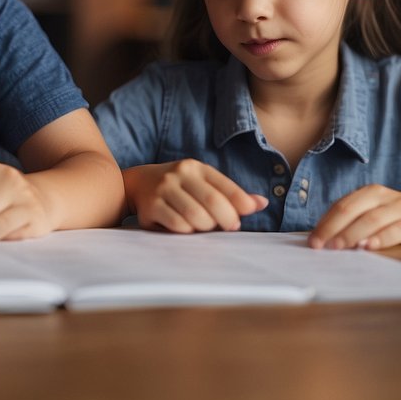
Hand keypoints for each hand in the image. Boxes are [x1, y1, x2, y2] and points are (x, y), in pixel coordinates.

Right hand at [125, 159, 267, 232]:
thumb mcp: (203, 184)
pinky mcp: (151, 206)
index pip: (226, 186)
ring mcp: (164, 189)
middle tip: (229, 228)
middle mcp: (180, 174)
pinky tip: (187, 229)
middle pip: (213, 202)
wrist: (138, 183)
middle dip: (227, 220)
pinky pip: (177, 225)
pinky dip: (187, 232)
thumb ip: (230, 195)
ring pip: (196, 216)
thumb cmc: (180, 188)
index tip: (243, 218)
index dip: (240, 204)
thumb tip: (262, 203)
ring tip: (205, 227)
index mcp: (197, 167)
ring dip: (206, 227)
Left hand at [308, 184, 400, 250]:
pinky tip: (368, 247)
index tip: (312, 241)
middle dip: (333, 229)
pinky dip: (380, 239)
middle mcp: (383, 196)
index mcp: (368, 192)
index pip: (341, 206)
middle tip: (321, 246)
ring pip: (371, 220)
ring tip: (339, 247)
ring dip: (353, 234)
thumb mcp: (373, 212)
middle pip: (352, 211)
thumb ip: (352, 221)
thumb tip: (323, 239)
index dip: (325, 223)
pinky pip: (396, 230)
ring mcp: (400, 207)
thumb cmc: (393, 217)